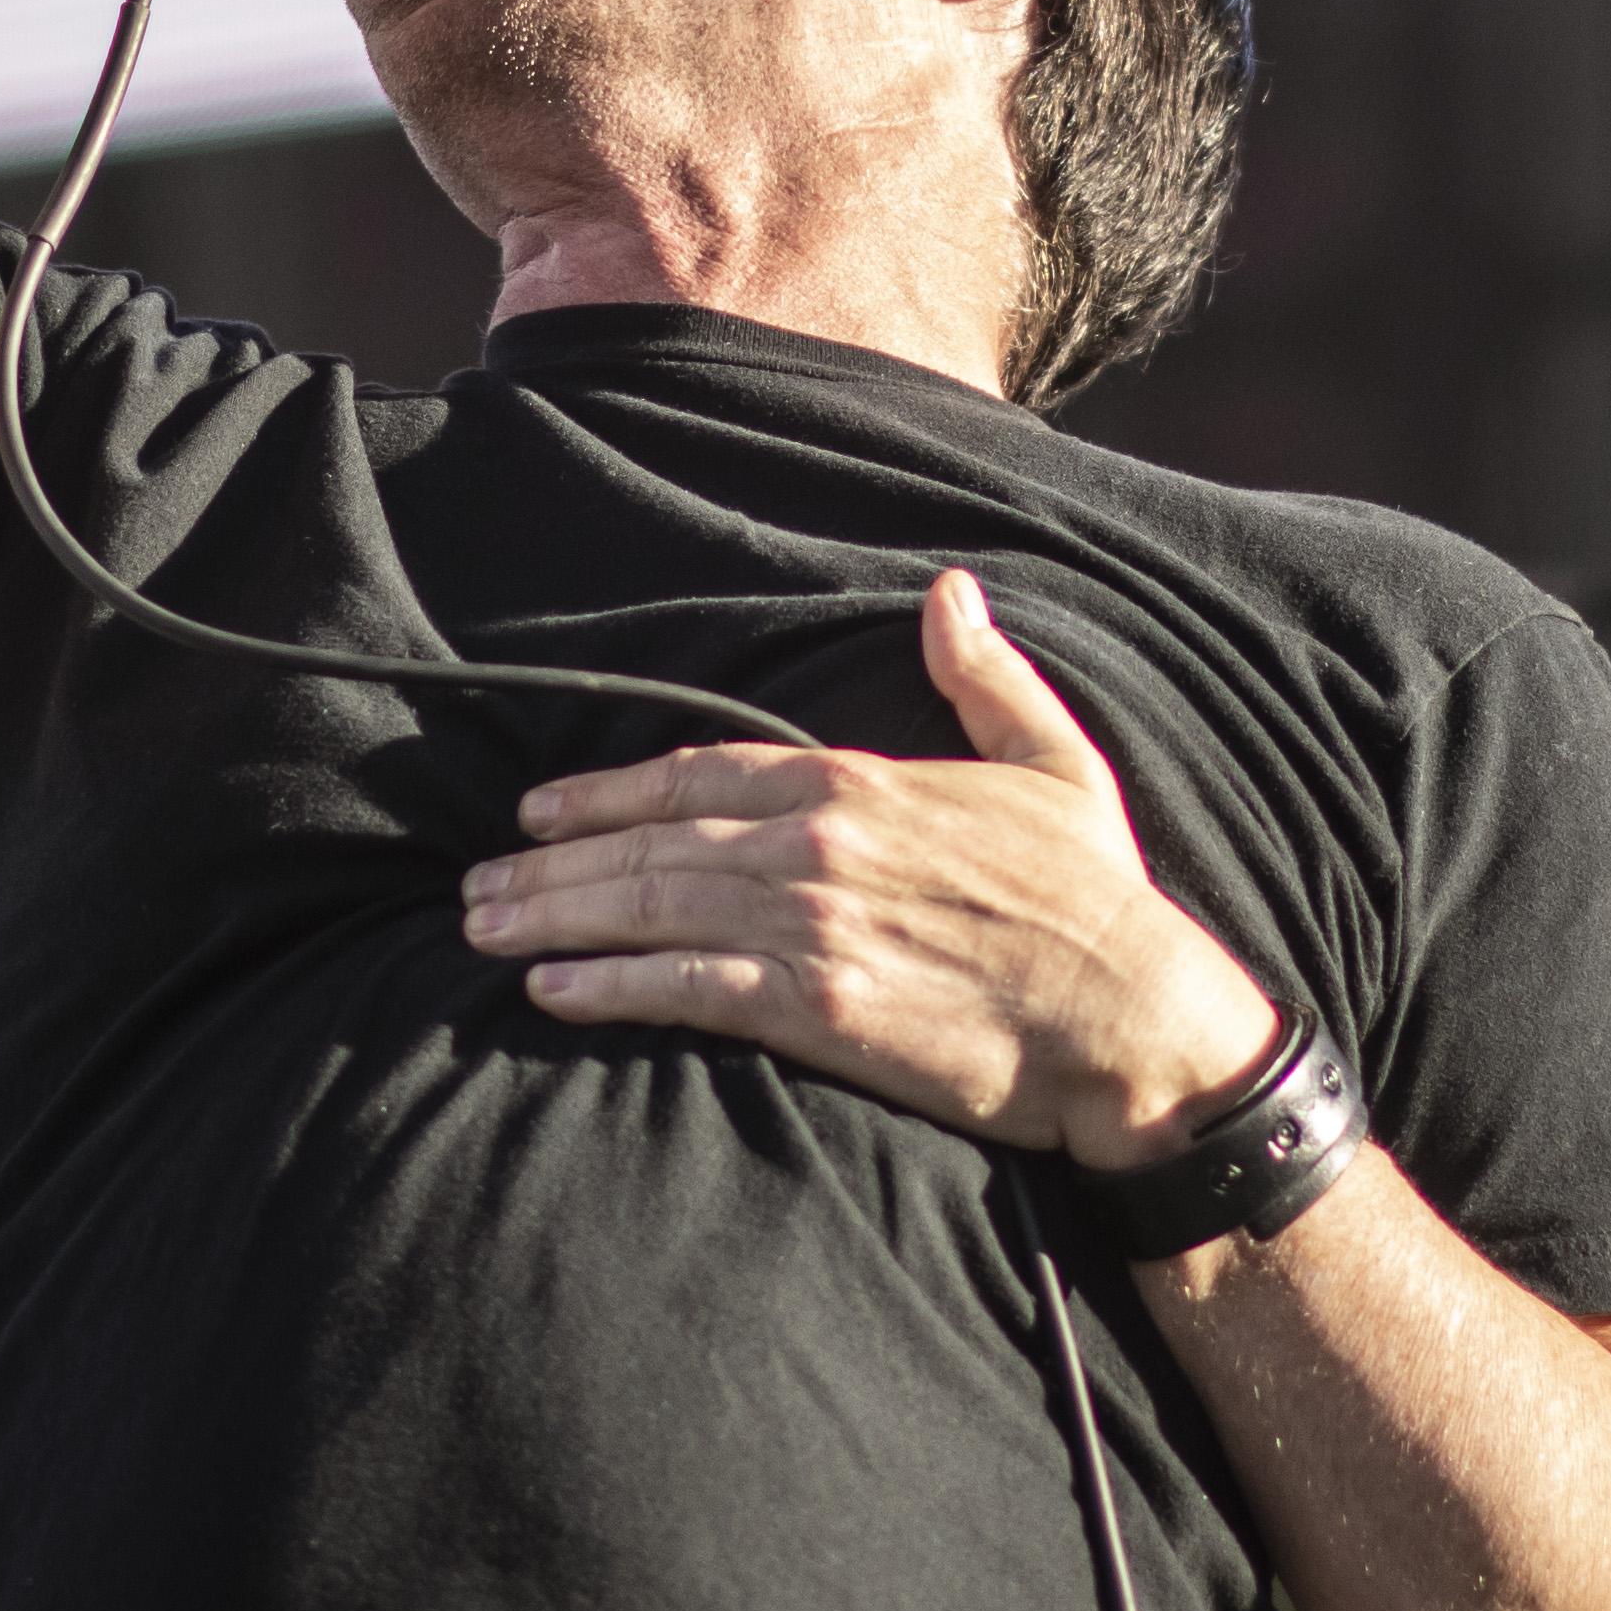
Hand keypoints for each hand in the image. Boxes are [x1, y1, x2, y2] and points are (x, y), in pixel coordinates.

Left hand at [460, 572, 1286, 1167]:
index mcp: (858, 781)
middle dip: (553, 861)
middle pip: (651, 841)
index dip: (609, 790)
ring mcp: (813, 925)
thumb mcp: (1052, 760)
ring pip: (650, 907)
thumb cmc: (1096, 898)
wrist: (1133, 1019)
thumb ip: (984, 675)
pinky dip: (610, 985)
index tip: (540, 810)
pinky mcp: (818, 1008)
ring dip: (555, 917)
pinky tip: (551, 991)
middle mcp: (818, 843)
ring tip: (485, 930)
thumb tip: (951, 591)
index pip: (699, 772)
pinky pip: (686, 988)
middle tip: (477, 883)